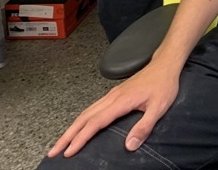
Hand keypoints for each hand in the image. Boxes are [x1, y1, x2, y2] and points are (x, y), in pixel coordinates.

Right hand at [47, 63, 179, 157]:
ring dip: (71, 128)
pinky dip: (81, 120)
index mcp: (120, 102)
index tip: (68, 152)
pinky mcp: (114, 94)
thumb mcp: (159, 107)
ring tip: (61, 142)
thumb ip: (144, 127)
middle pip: (84, 118)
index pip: (95, 123)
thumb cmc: (163, 84)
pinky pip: (92, 108)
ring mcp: (111, 95)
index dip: (81, 138)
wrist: (165, 64)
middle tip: (53, 151)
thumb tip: (129, 146)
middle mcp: (112, 98)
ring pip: (86, 112)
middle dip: (67, 136)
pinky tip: (79, 126)